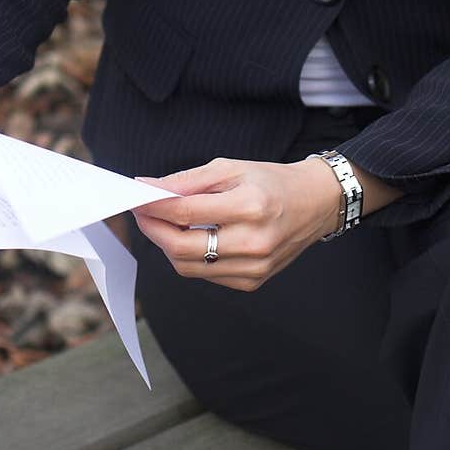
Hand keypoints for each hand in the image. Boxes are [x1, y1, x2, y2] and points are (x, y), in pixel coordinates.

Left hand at [130, 155, 344, 290]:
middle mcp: (253, 241)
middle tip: (143, 213)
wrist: (313, 204)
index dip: (154, 206)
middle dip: (153, 230)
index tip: (136, 197)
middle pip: (181, 247)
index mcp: (249, 206)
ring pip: (189, 266)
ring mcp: (254, 267)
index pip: (185, 212)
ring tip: (166, 224)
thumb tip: (149, 188)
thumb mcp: (230, 168)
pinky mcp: (252, 282)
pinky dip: (191, 258)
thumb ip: (188, 181)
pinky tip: (194, 238)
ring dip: (168, 245)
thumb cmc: (271, 181)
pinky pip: (206, 275)